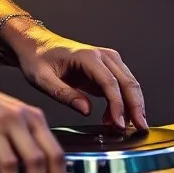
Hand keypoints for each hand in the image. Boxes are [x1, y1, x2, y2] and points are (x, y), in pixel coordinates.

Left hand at [9, 27, 147, 131]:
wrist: (34, 44)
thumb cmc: (37, 58)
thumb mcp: (42, 79)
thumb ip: (64, 94)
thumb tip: (86, 110)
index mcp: (86, 56)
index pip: (110, 82)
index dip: (118, 105)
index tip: (119, 124)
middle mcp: (101, 55)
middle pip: (127, 82)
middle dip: (136, 107)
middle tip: (139, 129)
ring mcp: (106, 61)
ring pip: (129, 84)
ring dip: (132, 106)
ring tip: (124, 128)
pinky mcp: (106, 69)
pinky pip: (121, 87)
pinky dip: (123, 104)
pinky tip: (112, 119)